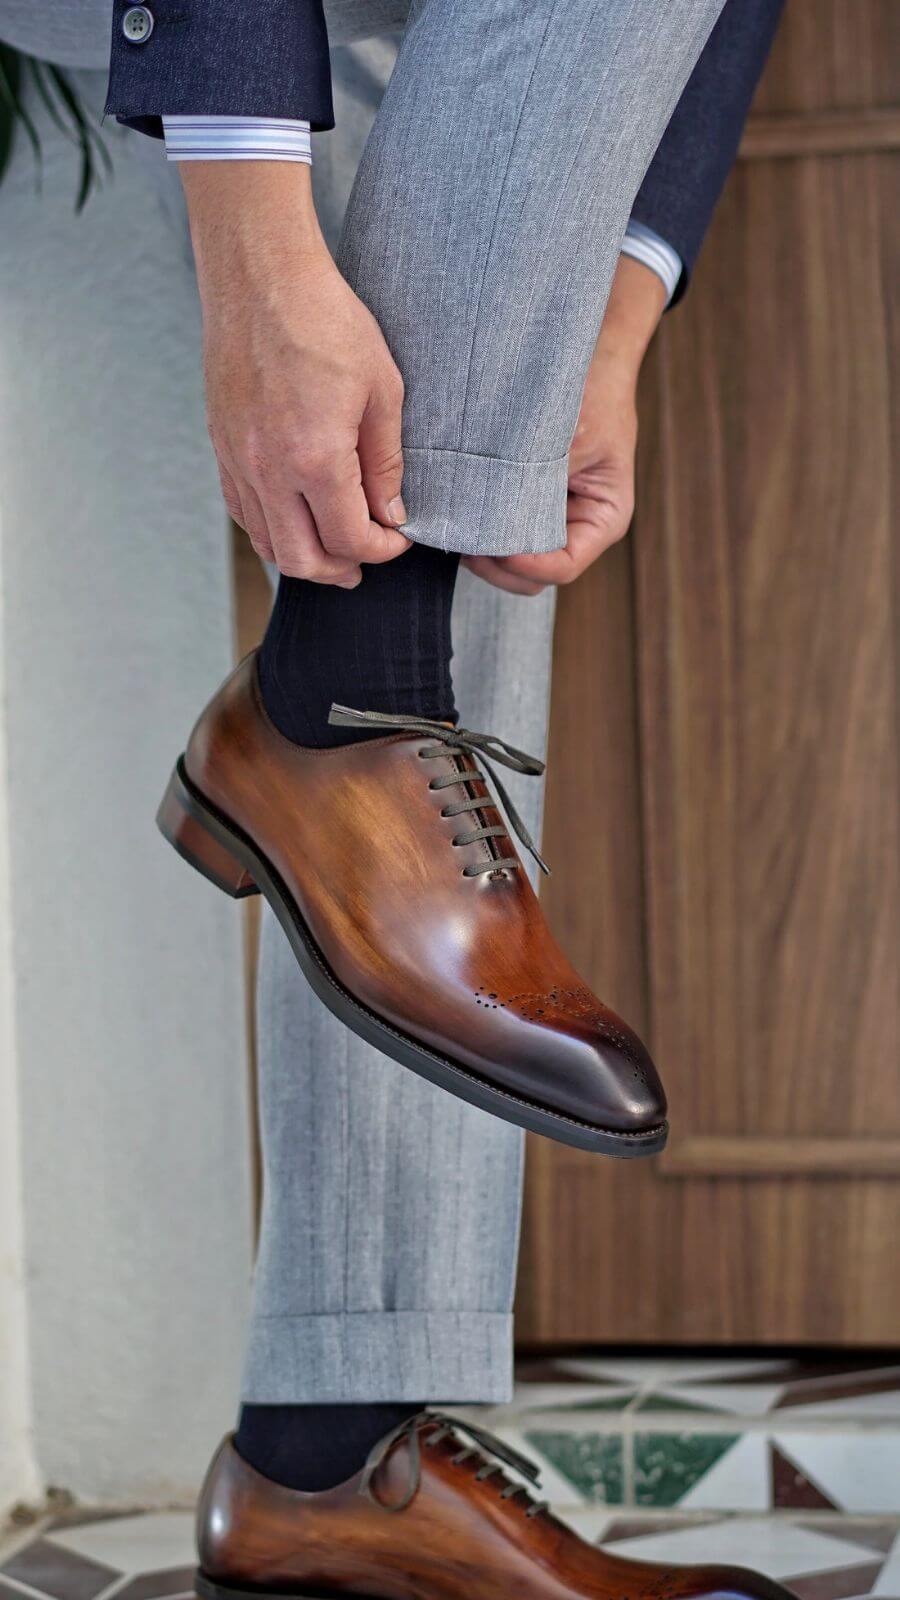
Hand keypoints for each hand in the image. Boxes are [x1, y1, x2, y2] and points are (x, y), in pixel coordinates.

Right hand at [180, 162, 409, 586]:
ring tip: (333, 550)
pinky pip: (243, 512)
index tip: (400, 537)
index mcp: (315, 459)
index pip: (350, 539)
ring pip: (267, 543)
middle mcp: (269, 471)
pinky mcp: (221, 446)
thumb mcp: (382, 389)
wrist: (260, 276)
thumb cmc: (326, 321)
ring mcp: (239, 462)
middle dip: (341, 570)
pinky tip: (296, 519)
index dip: (382, 550)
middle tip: (367, 562)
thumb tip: (391, 513)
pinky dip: (272, 529)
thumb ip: (385, 461)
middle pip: (303, 560)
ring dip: (304, 557)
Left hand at [464, 255, 666, 596]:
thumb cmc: (588, 390)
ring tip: (455, 527)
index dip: (522, 563)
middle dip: (495, 565)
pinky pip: (501, 535)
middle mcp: (580, 528)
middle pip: (532, 576)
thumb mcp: (566, 432)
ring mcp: (551, 521)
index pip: (561, 567)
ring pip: (513, 563)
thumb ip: (535, 474)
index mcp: (604, 519)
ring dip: (483, 553)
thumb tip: (488, 507)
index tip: (487, 546)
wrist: (586, 355)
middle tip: (460, 539)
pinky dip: (480, 531)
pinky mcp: (526, 506)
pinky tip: (457, 512)